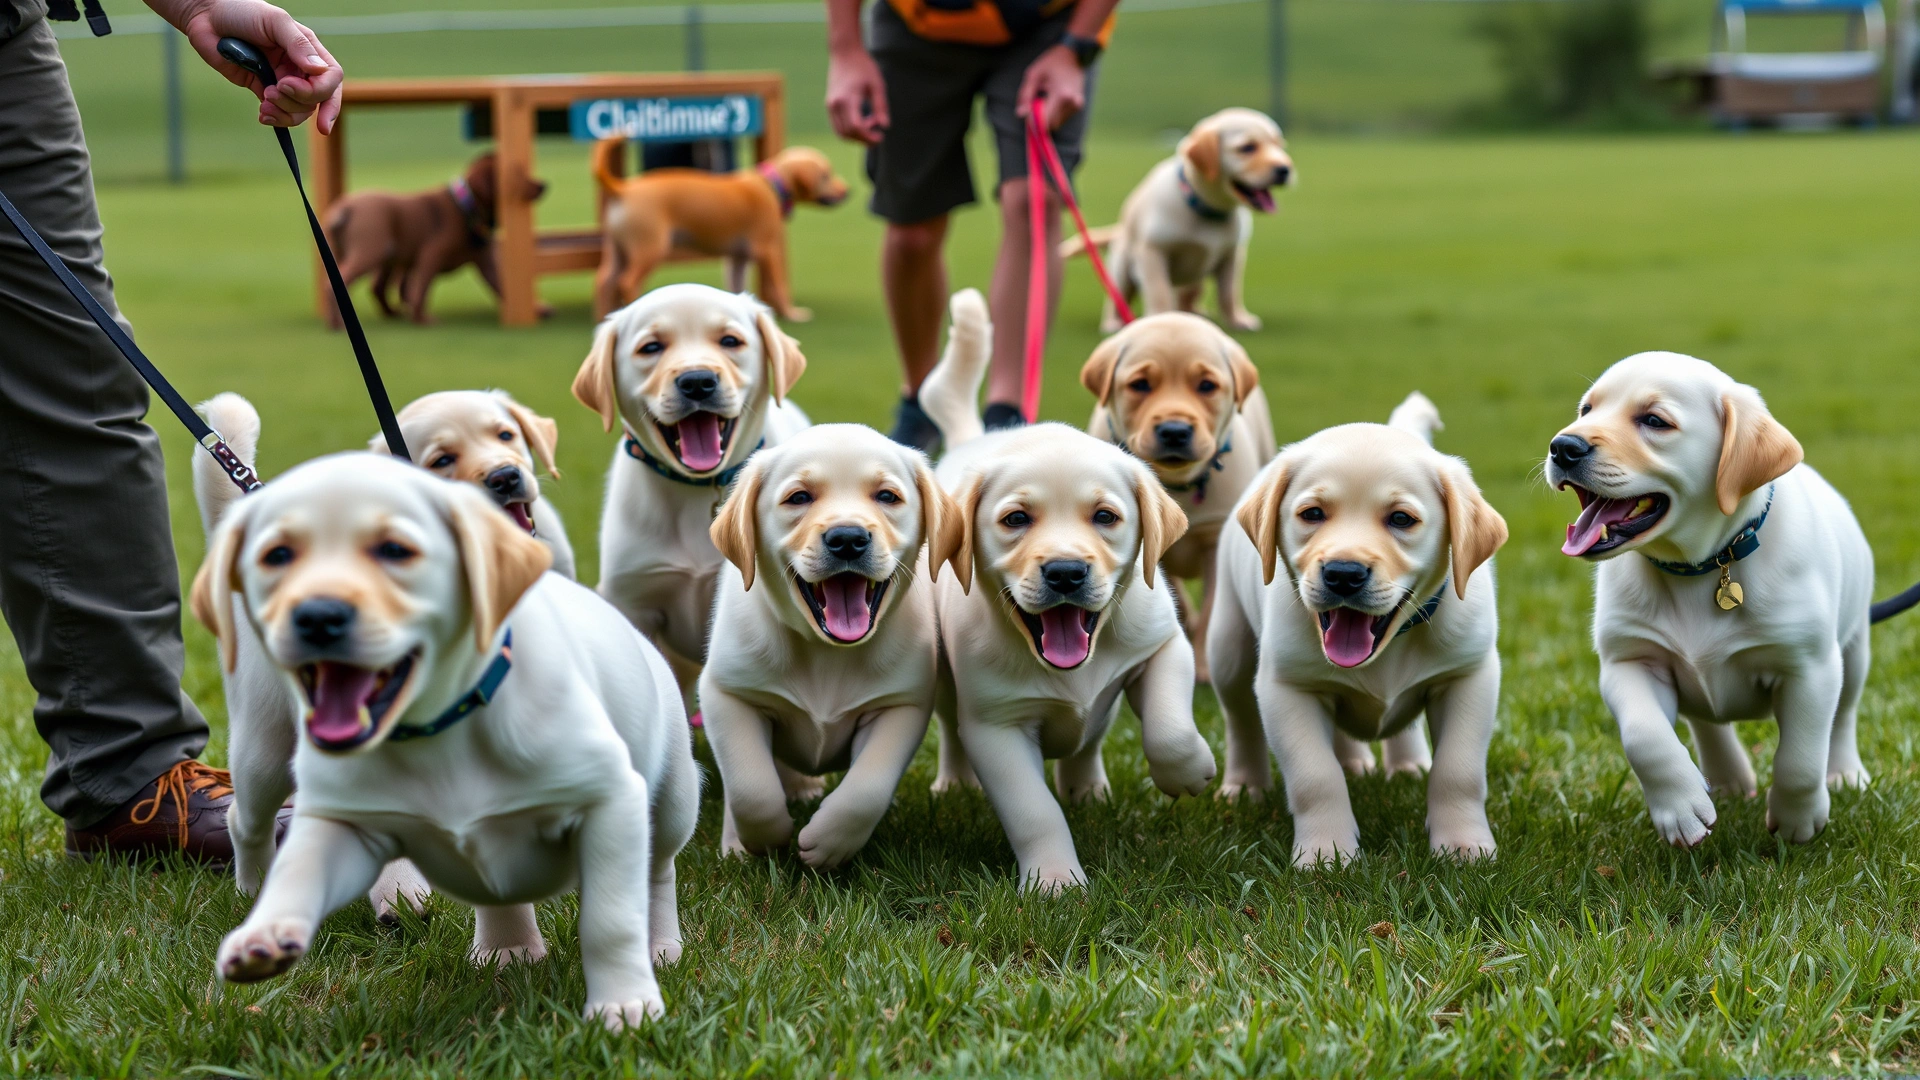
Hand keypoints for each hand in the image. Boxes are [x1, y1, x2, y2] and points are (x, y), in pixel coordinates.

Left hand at [154, 0, 343, 132]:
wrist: (207, 17)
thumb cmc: (241, 10)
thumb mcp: (274, 21)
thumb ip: (298, 45)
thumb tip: (320, 70)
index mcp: (308, 50)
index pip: (330, 78)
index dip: (324, 93)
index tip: (298, 92)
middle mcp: (298, 67)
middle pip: (317, 99)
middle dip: (298, 101)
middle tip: (273, 90)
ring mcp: (281, 81)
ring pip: (300, 111)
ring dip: (285, 112)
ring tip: (264, 100)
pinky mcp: (262, 90)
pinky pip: (279, 113)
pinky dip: (274, 118)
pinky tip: (262, 114)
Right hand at [825, 47, 887, 144]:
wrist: (844, 53)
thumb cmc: (863, 67)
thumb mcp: (877, 85)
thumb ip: (881, 106)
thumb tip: (885, 126)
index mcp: (848, 98)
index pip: (856, 127)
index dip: (868, 137)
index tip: (881, 137)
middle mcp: (836, 104)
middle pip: (848, 133)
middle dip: (864, 139)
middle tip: (878, 132)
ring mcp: (830, 105)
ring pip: (841, 133)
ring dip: (857, 135)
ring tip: (871, 122)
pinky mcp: (829, 105)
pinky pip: (838, 126)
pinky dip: (850, 130)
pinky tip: (862, 120)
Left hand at [1016, 45, 1085, 130]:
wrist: (1075, 54)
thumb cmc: (1051, 62)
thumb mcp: (1033, 74)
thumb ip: (1025, 95)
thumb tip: (1020, 114)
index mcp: (1061, 94)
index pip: (1045, 120)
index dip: (1034, 121)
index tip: (1027, 113)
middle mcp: (1072, 102)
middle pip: (1051, 124)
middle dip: (1041, 119)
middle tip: (1035, 103)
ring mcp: (1077, 104)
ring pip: (1057, 122)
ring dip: (1048, 115)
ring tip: (1045, 96)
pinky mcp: (1079, 105)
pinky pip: (1063, 117)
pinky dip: (1055, 112)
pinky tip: (1053, 97)